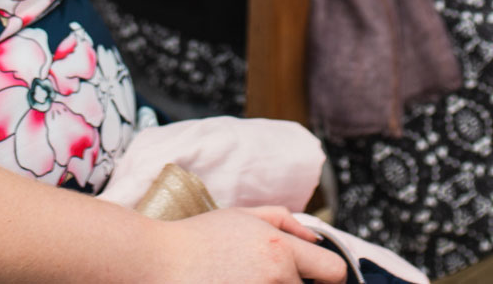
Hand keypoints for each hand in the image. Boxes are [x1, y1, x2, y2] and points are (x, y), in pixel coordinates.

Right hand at [157, 208, 346, 282]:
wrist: (159, 261)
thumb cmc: (199, 237)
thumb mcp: (244, 215)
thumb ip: (286, 222)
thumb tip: (316, 241)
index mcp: (279, 249)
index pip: (333, 272)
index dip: (331, 276)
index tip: (318, 278)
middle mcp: (275, 277)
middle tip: (274, 278)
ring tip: (251, 281)